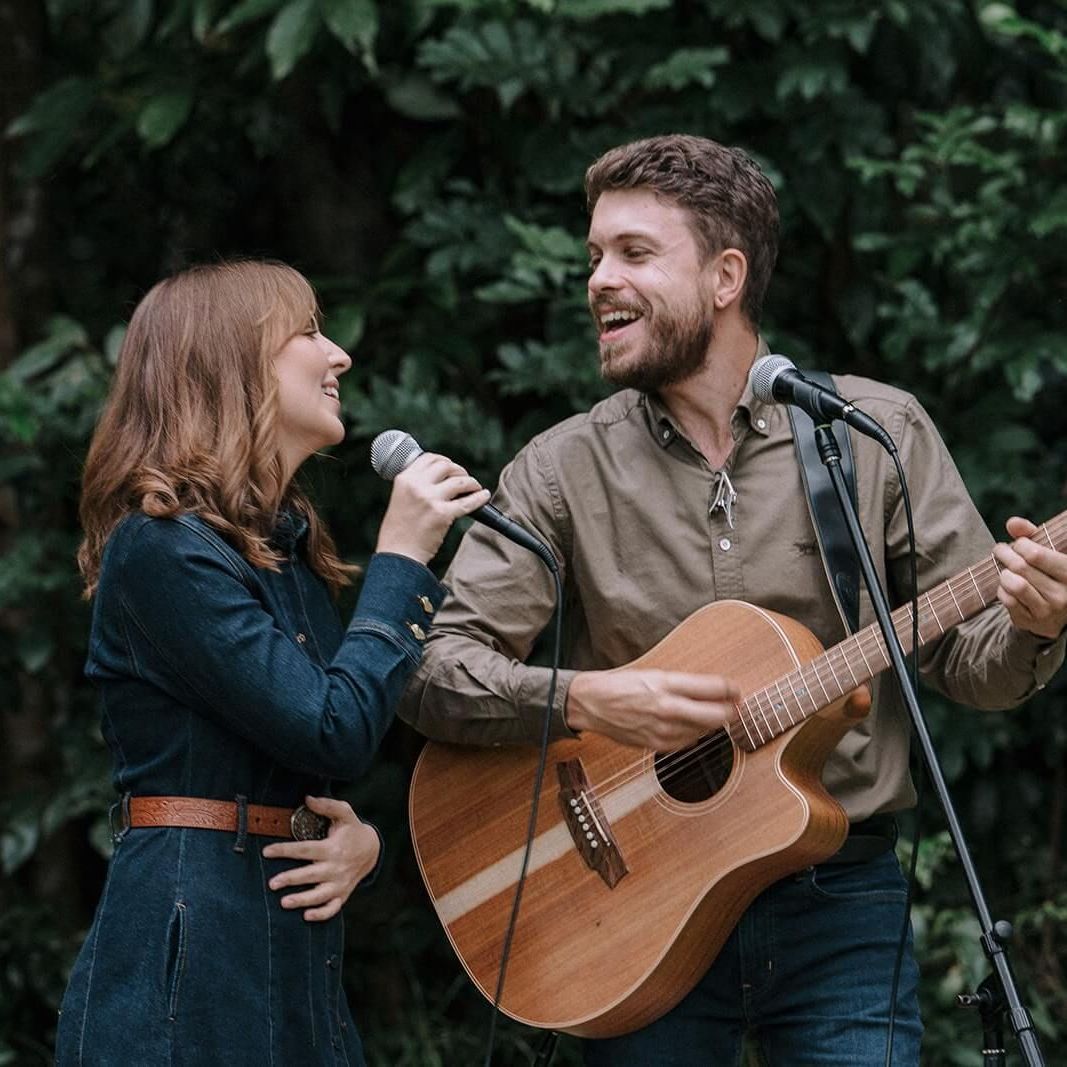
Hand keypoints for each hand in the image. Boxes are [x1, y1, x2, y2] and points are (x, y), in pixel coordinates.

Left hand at [262, 796, 380, 921]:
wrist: (373, 849)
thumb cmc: (353, 830)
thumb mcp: (344, 813)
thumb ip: (326, 805)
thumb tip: (307, 798)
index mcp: (333, 848)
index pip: (305, 850)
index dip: (285, 850)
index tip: (267, 851)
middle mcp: (336, 867)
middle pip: (310, 875)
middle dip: (291, 879)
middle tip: (272, 883)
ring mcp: (340, 883)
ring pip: (320, 895)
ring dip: (302, 900)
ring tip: (284, 902)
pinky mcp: (343, 894)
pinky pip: (333, 908)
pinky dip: (321, 914)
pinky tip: (307, 915)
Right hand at [376, 452, 490, 563]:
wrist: (398, 555)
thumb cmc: (398, 532)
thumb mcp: (400, 499)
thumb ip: (414, 487)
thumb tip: (438, 479)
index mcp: (404, 479)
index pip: (428, 458)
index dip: (443, 460)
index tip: (450, 466)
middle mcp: (417, 486)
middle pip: (446, 466)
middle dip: (459, 470)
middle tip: (464, 478)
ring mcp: (430, 499)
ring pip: (460, 481)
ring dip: (471, 482)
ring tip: (475, 487)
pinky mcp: (442, 514)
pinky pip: (467, 502)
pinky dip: (479, 497)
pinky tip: (484, 496)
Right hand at [564, 668, 740, 749]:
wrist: (592, 704)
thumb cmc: (622, 685)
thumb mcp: (654, 674)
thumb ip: (684, 684)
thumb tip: (713, 691)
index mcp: (666, 683)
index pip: (713, 688)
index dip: (731, 690)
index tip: (736, 690)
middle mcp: (667, 707)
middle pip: (715, 715)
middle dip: (731, 711)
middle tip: (736, 707)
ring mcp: (662, 729)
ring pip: (703, 731)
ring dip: (712, 724)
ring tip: (713, 716)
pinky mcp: (656, 745)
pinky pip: (687, 742)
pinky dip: (694, 735)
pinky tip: (692, 727)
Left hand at [994, 516, 1066, 639]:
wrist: (1057, 613)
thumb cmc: (1051, 574)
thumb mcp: (1049, 553)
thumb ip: (1031, 535)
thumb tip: (1012, 523)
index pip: (1036, 554)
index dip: (1020, 544)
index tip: (1017, 544)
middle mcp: (1063, 594)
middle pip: (1021, 567)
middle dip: (1005, 554)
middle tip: (1000, 550)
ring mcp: (1047, 610)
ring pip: (1014, 584)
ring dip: (1004, 573)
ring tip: (1006, 570)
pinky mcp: (1031, 621)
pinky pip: (1007, 600)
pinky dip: (1002, 589)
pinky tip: (1007, 586)